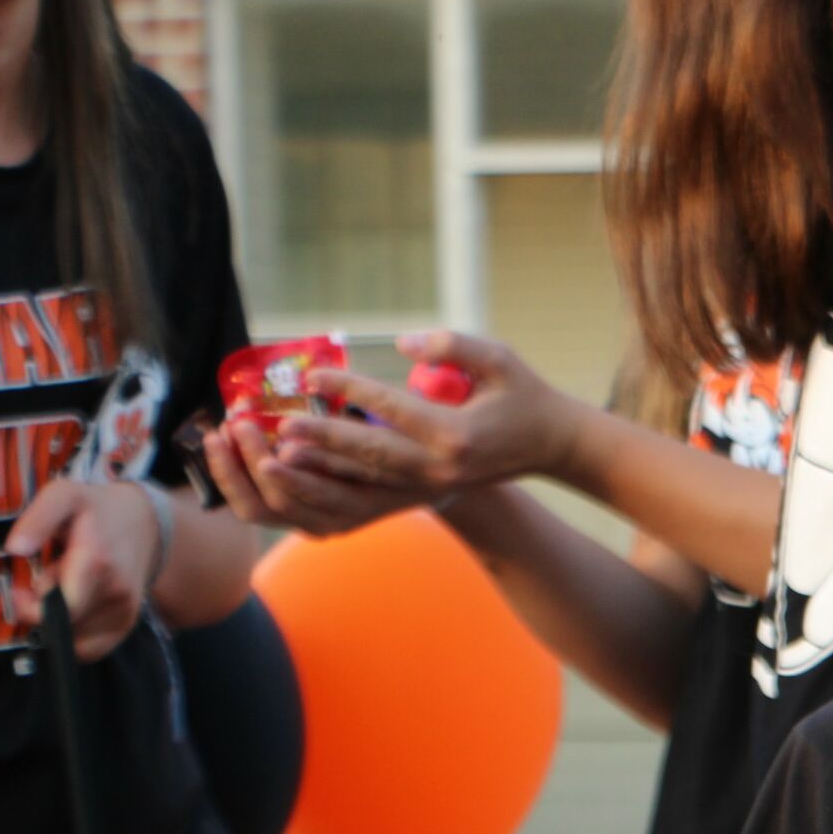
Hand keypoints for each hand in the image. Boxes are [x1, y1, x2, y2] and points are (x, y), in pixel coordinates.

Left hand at [6, 479, 163, 661]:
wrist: (144, 524)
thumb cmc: (97, 510)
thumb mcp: (64, 495)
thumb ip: (37, 518)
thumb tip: (15, 549)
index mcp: (97, 563)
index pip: (61, 610)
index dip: (31, 609)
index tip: (20, 590)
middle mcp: (116, 594)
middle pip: (64, 626)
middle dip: (44, 609)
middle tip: (46, 579)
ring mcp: (125, 613)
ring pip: (75, 640)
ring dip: (60, 621)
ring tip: (65, 589)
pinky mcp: (127, 626)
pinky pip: (92, 650)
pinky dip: (74, 637)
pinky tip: (73, 609)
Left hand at [215, 330, 580, 530]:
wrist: (552, 445)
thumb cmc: (525, 394)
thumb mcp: (498, 357)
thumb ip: (451, 344)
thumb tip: (402, 344)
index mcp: (455, 433)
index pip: (391, 407)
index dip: (350, 389)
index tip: (313, 375)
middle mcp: (440, 466)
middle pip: (370, 453)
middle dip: (322, 438)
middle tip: (280, 426)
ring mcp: (434, 483)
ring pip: (369, 478)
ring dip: (323, 466)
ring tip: (281, 453)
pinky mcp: (430, 489)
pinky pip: (378, 487)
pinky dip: (342, 478)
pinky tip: (310, 467)